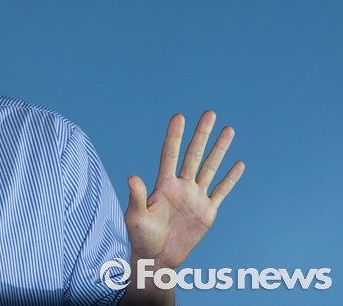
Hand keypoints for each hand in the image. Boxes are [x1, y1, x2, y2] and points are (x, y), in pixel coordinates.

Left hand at [124, 111, 244, 269]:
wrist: (156, 258)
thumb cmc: (141, 238)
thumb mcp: (135, 218)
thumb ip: (136, 197)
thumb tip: (132, 177)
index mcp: (163, 185)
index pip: (170, 155)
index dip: (174, 136)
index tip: (179, 116)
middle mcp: (181, 186)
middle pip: (193, 155)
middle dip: (202, 134)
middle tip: (209, 113)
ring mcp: (195, 198)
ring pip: (210, 167)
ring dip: (220, 149)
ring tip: (229, 129)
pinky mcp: (207, 212)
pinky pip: (221, 192)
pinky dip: (230, 178)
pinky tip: (239, 163)